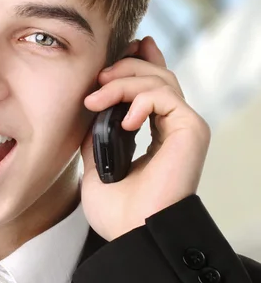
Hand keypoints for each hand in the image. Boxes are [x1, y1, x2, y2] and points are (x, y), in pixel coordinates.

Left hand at [80, 36, 210, 240]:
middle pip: (156, 75)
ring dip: (124, 82)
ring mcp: (184, 128)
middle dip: (125, 67)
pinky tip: (125, 122)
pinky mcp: (191, 131)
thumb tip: (92, 107)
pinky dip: (141, 100)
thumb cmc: (117, 209)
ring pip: (159, 81)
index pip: (152, 86)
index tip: (121, 48)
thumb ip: (98, 132)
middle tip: (98, 78)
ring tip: (97, 99)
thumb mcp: (96, 160)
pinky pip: (166, 97)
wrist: (131, 234)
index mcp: (155, 133)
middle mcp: (172, 128)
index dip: (138, 62)